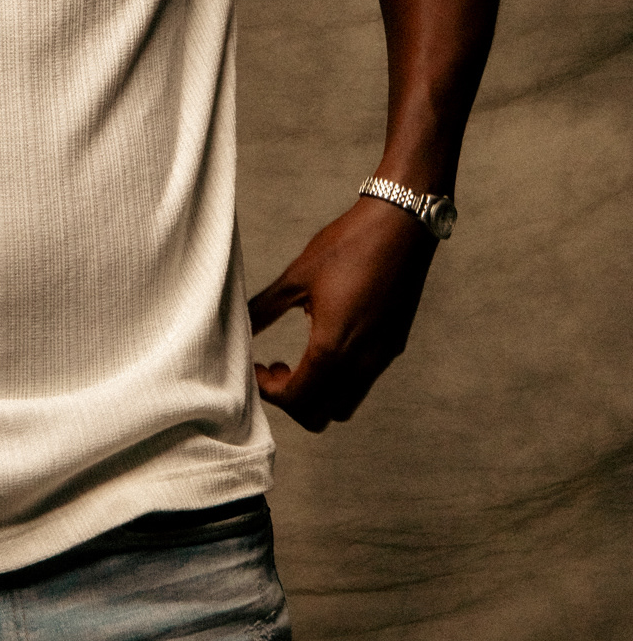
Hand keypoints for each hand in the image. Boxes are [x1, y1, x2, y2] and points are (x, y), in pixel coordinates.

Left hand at [247, 196, 434, 431]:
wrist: (401, 225)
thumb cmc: (348, 245)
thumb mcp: (297, 276)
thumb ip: (264, 309)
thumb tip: (238, 326)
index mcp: (332, 347)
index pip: (296, 400)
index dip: (268, 392)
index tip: (256, 367)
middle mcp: (361, 362)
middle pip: (320, 416)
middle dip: (292, 400)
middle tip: (275, 367)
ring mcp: (381, 358)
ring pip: (344, 405)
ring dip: (317, 394)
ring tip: (300, 359)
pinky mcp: (394, 347)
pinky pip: (362, 383)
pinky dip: (338, 379)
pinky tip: (327, 342)